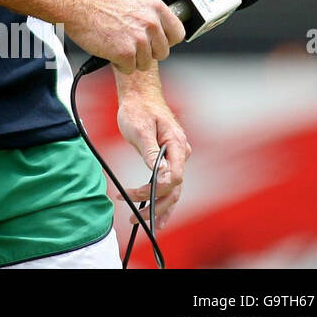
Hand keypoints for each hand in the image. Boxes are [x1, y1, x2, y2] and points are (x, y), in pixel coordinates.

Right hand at [61, 0, 186, 73]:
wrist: (76, 5)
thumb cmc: (98, 1)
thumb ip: (148, 14)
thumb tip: (158, 27)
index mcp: (155, 7)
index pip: (177, 33)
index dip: (165, 41)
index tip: (156, 42)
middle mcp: (151, 22)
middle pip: (162, 52)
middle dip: (146, 52)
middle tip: (129, 44)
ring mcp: (139, 39)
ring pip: (146, 63)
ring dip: (131, 59)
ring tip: (115, 44)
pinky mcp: (125, 53)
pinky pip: (129, 69)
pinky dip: (118, 64)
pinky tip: (109, 50)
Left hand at [116, 89, 190, 228]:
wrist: (139, 95)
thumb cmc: (138, 109)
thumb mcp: (140, 129)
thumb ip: (150, 152)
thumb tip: (159, 174)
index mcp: (177, 145)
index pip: (175, 176)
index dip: (158, 189)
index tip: (137, 194)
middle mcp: (181, 153)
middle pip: (174, 188)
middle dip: (155, 205)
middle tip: (135, 218)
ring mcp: (176, 158)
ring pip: (172, 190)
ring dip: (157, 207)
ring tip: (141, 221)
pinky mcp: (167, 160)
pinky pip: (167, 183)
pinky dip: (160, 199)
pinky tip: (154, 214)